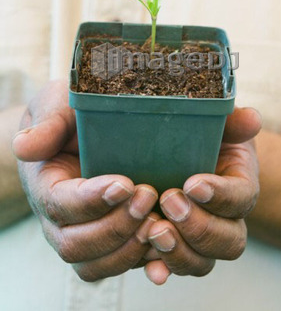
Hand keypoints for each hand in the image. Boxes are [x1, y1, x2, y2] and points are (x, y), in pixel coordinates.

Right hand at [12, 80, 159, 281]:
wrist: (84, 132)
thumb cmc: (71, 116)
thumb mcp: (58, 105)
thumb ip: (47, 123)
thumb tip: (23, 146)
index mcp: (45, 185)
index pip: (59, 204)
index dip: (91, 200)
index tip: (125, 183)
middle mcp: (59, 219)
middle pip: (75, 244)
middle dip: (114, 227)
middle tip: (148, 196)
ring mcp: (83, 234)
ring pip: (96, 265)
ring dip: (128, 249)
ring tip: (158, 222)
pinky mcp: (109, 242)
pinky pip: (119, 266)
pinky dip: (143, 262)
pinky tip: (165, 248)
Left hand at [144, 107, 260, 284]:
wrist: (191, 158)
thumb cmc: (207, 140)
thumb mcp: (221, 126)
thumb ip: (235, 122)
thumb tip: (251, 118)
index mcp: (241, 188)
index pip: (241, 197)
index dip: (220, 195)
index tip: (193, 183)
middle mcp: (227, 221)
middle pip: (228, 240)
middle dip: (199, 226)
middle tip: (170, 202)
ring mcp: (202, 240)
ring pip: (203, 262)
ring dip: (179, 251)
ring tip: (154, 229)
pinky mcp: (176, 250)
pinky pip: (174, 269)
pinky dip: (161, 269)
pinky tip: (149, 265)